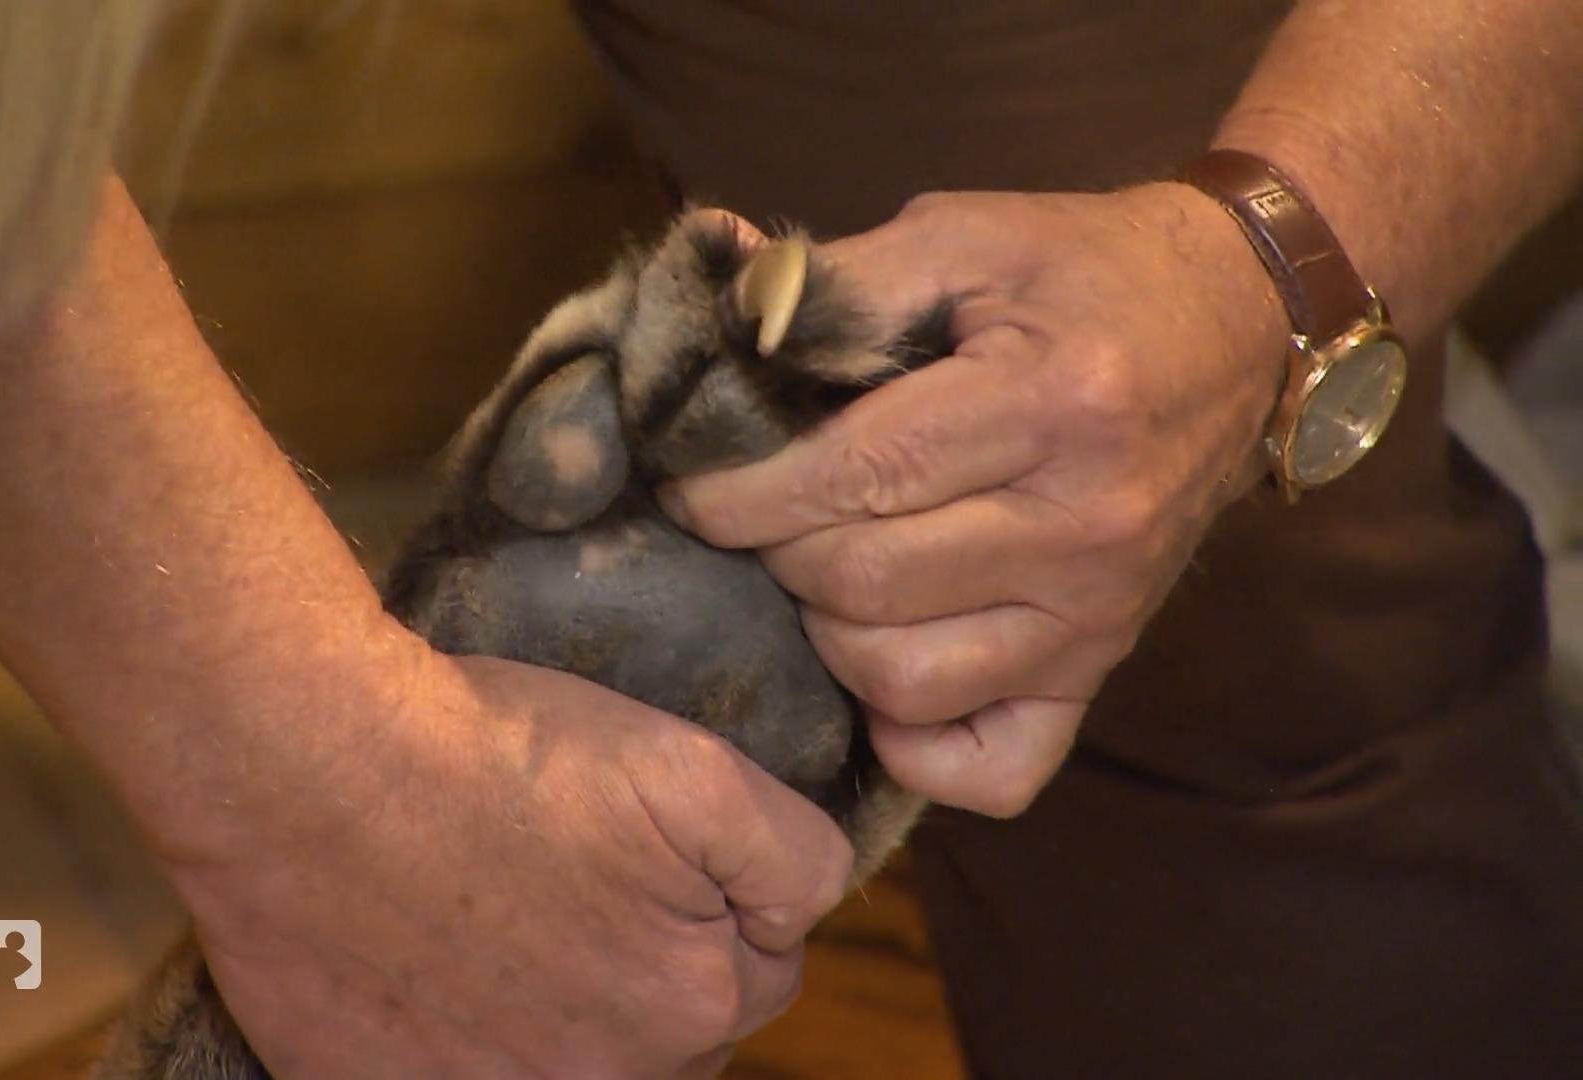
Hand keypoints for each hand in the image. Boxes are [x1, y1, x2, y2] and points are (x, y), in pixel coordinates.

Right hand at [152, 636, 853, 1077]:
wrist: (304, 764)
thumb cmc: (496, 753)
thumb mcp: (690, 767)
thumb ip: (790, 854)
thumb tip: (804, 908)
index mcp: (691, 1008)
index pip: (760, 967)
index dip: (716, 892)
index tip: (648, 841)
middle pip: (671, 1026)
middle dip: (647, 957)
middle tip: (572, 869)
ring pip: (576, 1058)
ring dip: (562, 1004)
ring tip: (503, 912)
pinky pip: (462, 1070)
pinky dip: (461, 1031)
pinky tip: (431, 960)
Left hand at [661, 187, 1287, 815]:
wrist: (1239, 320)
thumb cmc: (1081, 272)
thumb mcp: (963, 236)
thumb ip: (833, 282)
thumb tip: (717, 323)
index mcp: (1053, 403)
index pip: (855, 476)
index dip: (741, 491)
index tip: (688, 484)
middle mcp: (1089, 526)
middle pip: (863, 584)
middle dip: (775, 550)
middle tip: (760, 512)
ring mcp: (1102, 614)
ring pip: (902, 680)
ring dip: (826, 632)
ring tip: (823, 566)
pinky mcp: (1105, 666)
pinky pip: (992, 770)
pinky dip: (914, 741)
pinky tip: (885, 666)